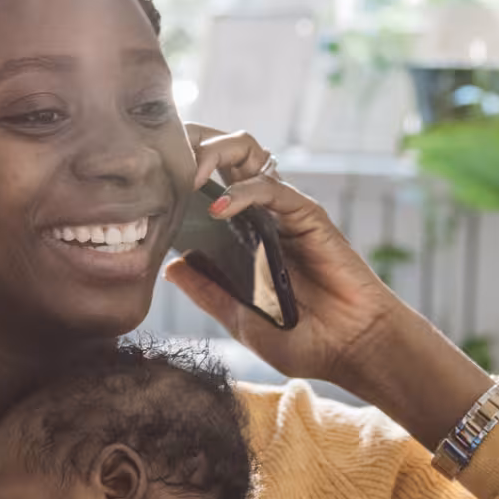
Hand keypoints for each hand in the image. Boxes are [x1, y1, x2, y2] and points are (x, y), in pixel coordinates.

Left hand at [167, 124, 491, 444]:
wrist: (353, 350)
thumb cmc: (305, 341)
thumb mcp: (242, 321)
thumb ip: (209, 292)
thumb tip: (169, 266)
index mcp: (241, 241)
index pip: (204, 192)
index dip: (177, 180)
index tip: (145, 185)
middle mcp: (260, 218)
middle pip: (222, 160)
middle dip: (192, 149)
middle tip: (163, 161)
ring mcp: (283, 213)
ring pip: (247, 158)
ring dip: (214, 156)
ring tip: (188, 176)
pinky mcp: (307, 215)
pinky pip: (273, 187)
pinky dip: (244, 190)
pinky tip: (220, 207)